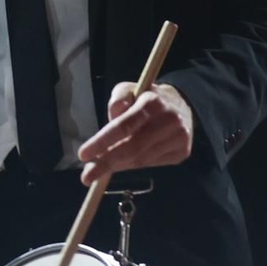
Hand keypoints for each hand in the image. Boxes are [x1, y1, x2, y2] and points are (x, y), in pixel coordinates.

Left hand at [76, 81, 193, 182]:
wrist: (182, 105)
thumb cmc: (146, 98)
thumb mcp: (128, 90)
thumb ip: (117, 101)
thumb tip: (110, 121)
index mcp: (153, 102)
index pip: (124, 126)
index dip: (102, 142)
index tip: (83, 154)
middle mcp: (170, 121)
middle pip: (133, 148)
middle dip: (106, 163)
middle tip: (86, 176)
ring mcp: (179, 138)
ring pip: (142, 159)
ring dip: (118, 166)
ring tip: (99, 170)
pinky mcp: (183, 152)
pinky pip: (151, 163)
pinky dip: (132, 165)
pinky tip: (121, 164)